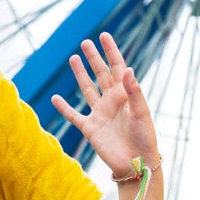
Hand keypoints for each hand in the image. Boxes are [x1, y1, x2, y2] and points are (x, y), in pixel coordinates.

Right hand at [52, 34, 162, 191]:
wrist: (136, 164)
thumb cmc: (145, 138)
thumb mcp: (141, 113)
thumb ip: (133, 91)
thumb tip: (128, 69)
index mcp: (125, 95)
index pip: (117, 68)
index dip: (111, 51)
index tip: (104, 35)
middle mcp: (111, 102)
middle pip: (101, 74)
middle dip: (94, 58)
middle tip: (85, 42)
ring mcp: (100, 114)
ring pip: (87, 90)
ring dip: (80, 75)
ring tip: (73, 58)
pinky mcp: (90, 129)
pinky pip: (74, 116)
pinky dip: (64, 108)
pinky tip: (55, 98)